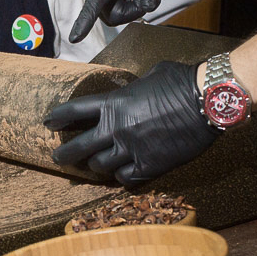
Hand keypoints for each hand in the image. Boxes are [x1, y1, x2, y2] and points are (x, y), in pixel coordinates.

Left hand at [45, 60, 219, 184]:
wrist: (207, 102)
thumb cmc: (182, 81)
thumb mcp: (149, 77)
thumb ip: (132, 90)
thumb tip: (132, 92)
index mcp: (113, 103)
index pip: (74, 111)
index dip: (58, 117)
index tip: (49, 122)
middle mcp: (116, 129)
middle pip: (78, 148)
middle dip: (64, 154)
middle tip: (58, 157)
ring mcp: (131, 150)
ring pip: (100, 167)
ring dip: (95, 166)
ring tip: (94, 166)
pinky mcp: (149, 167)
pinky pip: (124, 179)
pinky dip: (121, 176)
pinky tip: (122, 174)